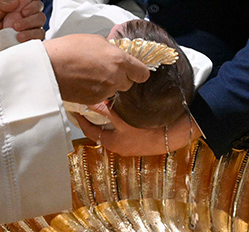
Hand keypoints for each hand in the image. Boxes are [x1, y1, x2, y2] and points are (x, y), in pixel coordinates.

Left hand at [0, 0, 44, 58]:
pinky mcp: (32, 41)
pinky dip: (31, 36)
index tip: (23, 10)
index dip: (31, 3)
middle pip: (39, 11)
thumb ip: (1, 6)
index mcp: (17, 10)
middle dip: (30, 16)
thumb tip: (16, 1)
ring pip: (40, 23)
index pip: (31, 1)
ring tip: (17, 35)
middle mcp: (26, 18)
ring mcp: (30, 30)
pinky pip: (40, 35)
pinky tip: (20, 40)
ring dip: (29, 26)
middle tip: (16, 25)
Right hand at [43, 35, 149, 104]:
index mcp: (120, 60)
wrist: (49, 66)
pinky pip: (102, 96)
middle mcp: (116, 77)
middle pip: (129, 83)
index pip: (143, 74)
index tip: (134, 70)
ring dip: (108, 84)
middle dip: (121, 77)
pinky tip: (85, 81)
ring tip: (92, 74)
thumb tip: (116, 54)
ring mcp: (106, 91)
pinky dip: (97, 91)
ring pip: (115, 90)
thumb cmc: (69, 50)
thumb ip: (112, 50)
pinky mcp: (94, 100)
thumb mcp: (96, 40)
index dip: (138, 72)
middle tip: (106, 69)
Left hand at [75, 105, 201, 155]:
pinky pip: (123, 128)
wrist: (172, 135)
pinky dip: (118, 119)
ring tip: (102, 102)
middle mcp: (118, 146)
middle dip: (94, 117)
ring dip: (107, 117)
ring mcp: (128, 144)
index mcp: (112, 143)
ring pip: (112, 128)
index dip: (82, 119)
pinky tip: (121, 108)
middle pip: (100, 130)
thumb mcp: (124, 118)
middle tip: (87, 102)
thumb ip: (106, 110)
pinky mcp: (138, 139)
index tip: (76, 108)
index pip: (90, 130)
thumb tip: (90, 101)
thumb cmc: (147, 129)